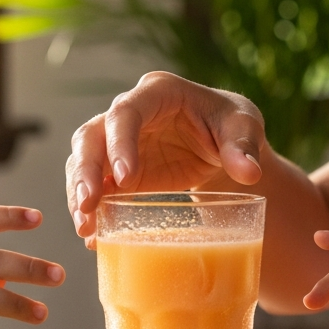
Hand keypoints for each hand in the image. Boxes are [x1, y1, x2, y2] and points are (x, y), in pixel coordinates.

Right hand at [66, 72, 265, 238]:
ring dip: (79, 194)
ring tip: (86, 229)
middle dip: (86, 171)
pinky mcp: (116, 169)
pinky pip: (95, 186)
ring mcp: (118, 142)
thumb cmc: (232, 125)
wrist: (224, 143)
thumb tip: (249, 173)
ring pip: (83, 161)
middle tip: (88, 205)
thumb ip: (243, 147)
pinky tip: (94, 236)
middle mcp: (129, 112)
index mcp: (158, 92)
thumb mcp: (244, 127)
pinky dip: (91, 210)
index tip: (126, 180)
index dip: (121, 143)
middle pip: (92, 136)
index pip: (126, 112)